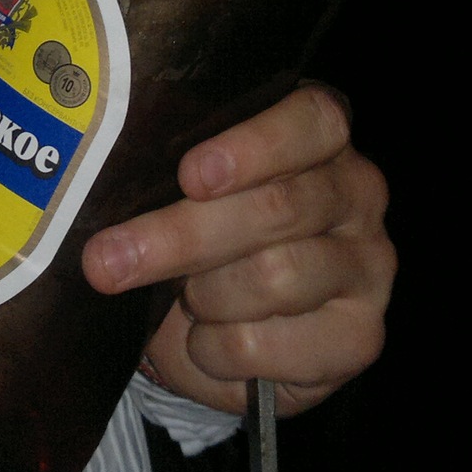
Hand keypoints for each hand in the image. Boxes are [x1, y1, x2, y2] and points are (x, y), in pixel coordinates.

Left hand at [81, 84, 394, 416]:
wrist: (233, 337)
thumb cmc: (207, 240)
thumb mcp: (191, 196)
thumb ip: (173, 180)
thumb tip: (104, 188)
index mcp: (321, 137)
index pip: (313, 122)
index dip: (253, 147)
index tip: (191, 175)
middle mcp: (357, 193)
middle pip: (277, 208)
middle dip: (184, 236)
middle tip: (109, 260)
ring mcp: (367, 267)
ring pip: (275, 276)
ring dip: (206, 296)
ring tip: (186, 299)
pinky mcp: (360, 338)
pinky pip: (269, 344)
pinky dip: (217, 349)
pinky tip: (207, 343)